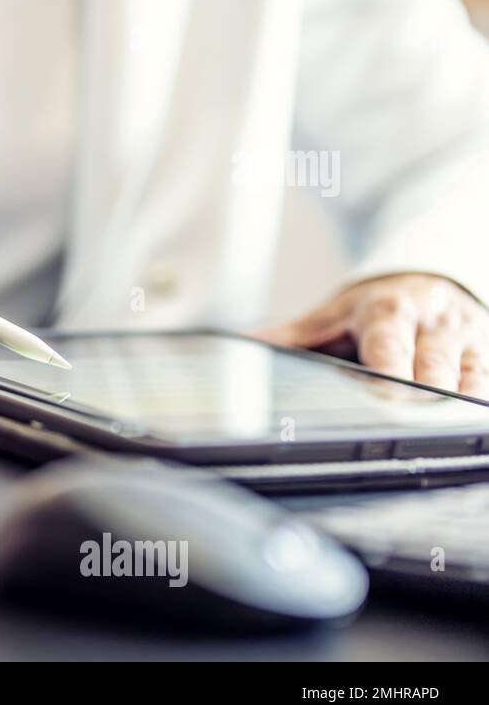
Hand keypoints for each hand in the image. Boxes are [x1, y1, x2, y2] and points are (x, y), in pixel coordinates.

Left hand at [258, 273, 488, 398]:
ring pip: (470, 380)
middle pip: (435, 370)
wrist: (425, 281)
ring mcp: (467, 340)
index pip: (391, 347)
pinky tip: (466, 420)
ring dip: (451, 404)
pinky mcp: (487, 357)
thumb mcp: (327, 317)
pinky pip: (487, 386)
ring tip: (432, 424)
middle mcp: (434, 322)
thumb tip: (240, 349)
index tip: (382, 393)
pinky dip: (476, 404)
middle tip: (401, 416)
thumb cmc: (371, 309)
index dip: (388, 374)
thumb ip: (288, 338)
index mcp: (390, 310)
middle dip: (420, 397)